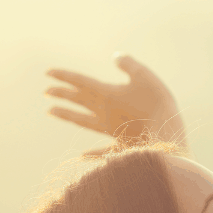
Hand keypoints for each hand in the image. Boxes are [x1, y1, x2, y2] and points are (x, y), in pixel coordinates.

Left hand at [45, 53, 187, 156]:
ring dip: (66, 115)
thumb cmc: (156, 103)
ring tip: (50, 112)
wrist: (167, 136)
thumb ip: (128, 65)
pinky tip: (81, 156)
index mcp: (107, 94)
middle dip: (61, 94)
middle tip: (45, 92)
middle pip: (77, 100)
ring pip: (82, 120)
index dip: (64, 76)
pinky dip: (91, 152)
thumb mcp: (144, 76)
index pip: (80, 82)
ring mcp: (109, 130)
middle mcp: (103, 113)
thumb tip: (116, 56)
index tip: (47, 72)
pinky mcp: (119, 145)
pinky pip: (101, 149)